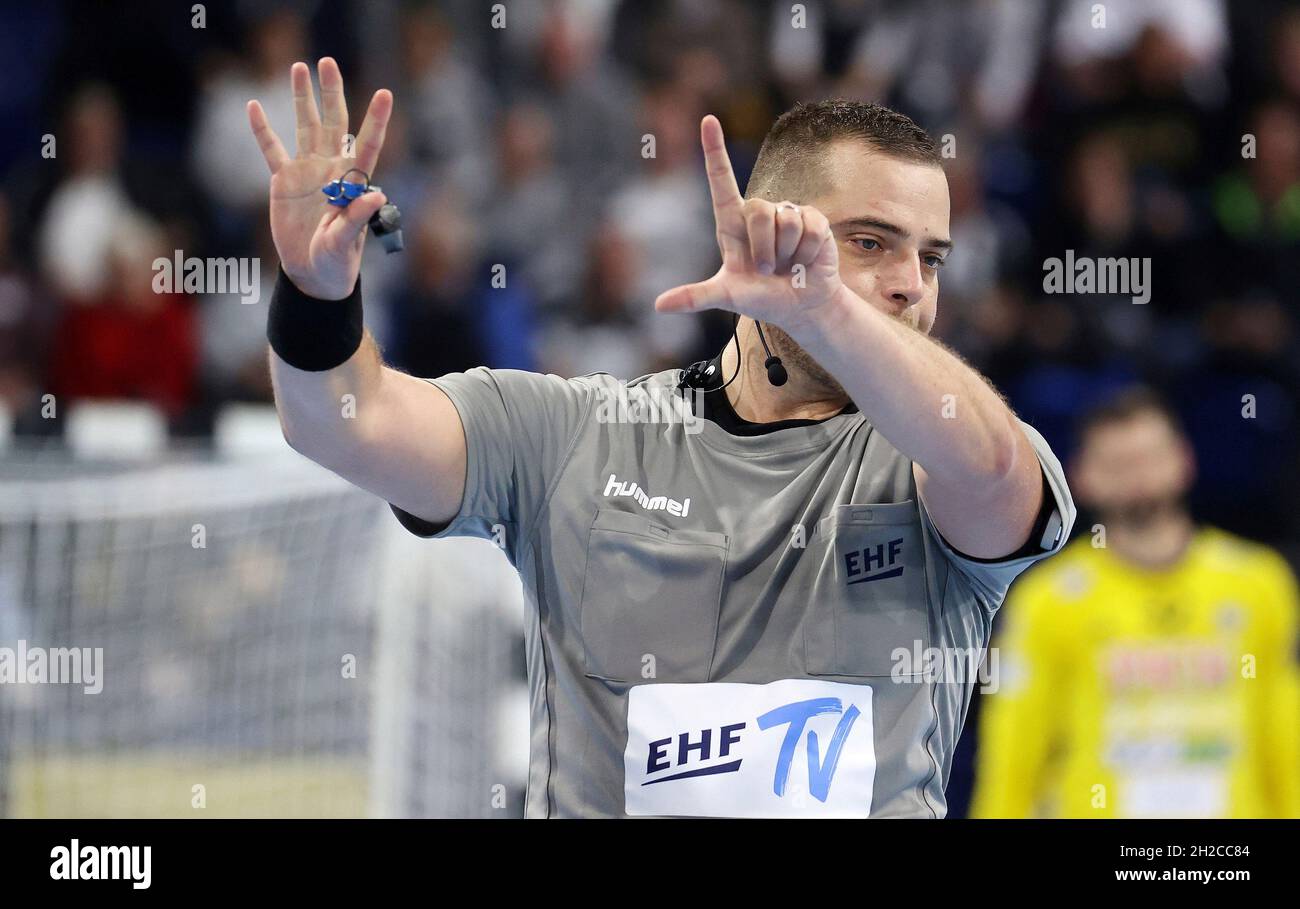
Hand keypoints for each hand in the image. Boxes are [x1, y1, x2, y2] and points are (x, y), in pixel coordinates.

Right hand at [247, 58, 391, 299]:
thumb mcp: (345, 243)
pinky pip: (272, 150)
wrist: (312, 274)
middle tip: (327, 62)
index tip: (386, 93)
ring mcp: (307, 172)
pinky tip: (253, 106)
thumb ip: (357, 218)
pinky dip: (263, 130)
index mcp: (351, 183)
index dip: (377, 120)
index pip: (368, 145)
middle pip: (335, 123)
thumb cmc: (336, 263)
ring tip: (300, 66)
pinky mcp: (284, 181)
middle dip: (331, 93)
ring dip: (302, 98)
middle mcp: (332, 170)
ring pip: (305, 127)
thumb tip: (376, 193)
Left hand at [654, 115, 844, 331]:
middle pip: (758, 212)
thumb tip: (660, 306)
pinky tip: (806, 260)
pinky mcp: (814, 219)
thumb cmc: (761, 298)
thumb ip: (696, 297)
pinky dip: (807, 252)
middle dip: (765, 249)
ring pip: (786, 220)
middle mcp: (757, 213)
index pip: (721, 180)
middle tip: (768, 270)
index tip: (708, 120)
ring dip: (787, 253)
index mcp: (732, 224)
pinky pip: (810, 227)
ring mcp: (787, 214)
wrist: (802, 306)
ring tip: (788, 265)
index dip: (715, 150)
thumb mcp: (727, 297)